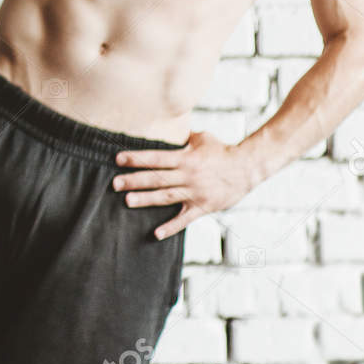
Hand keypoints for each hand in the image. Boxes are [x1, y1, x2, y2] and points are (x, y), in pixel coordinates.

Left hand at [113, 130, 254, 238]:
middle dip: (134, 180)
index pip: (156, 158)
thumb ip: (183, 138)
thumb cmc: (223, 150)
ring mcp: (196, 192)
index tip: (119, 159)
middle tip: (115, 183)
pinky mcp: (203, 207)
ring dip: (146, 199)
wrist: (248, 167)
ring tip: (128, 201)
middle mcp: (188, 175)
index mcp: (187, 157)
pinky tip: (156, 233)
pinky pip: (185, 219)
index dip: (137, 158)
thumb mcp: (202, 138)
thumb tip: (168, 129)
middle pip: (157, 178)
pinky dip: (171, 227)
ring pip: (166, 197)